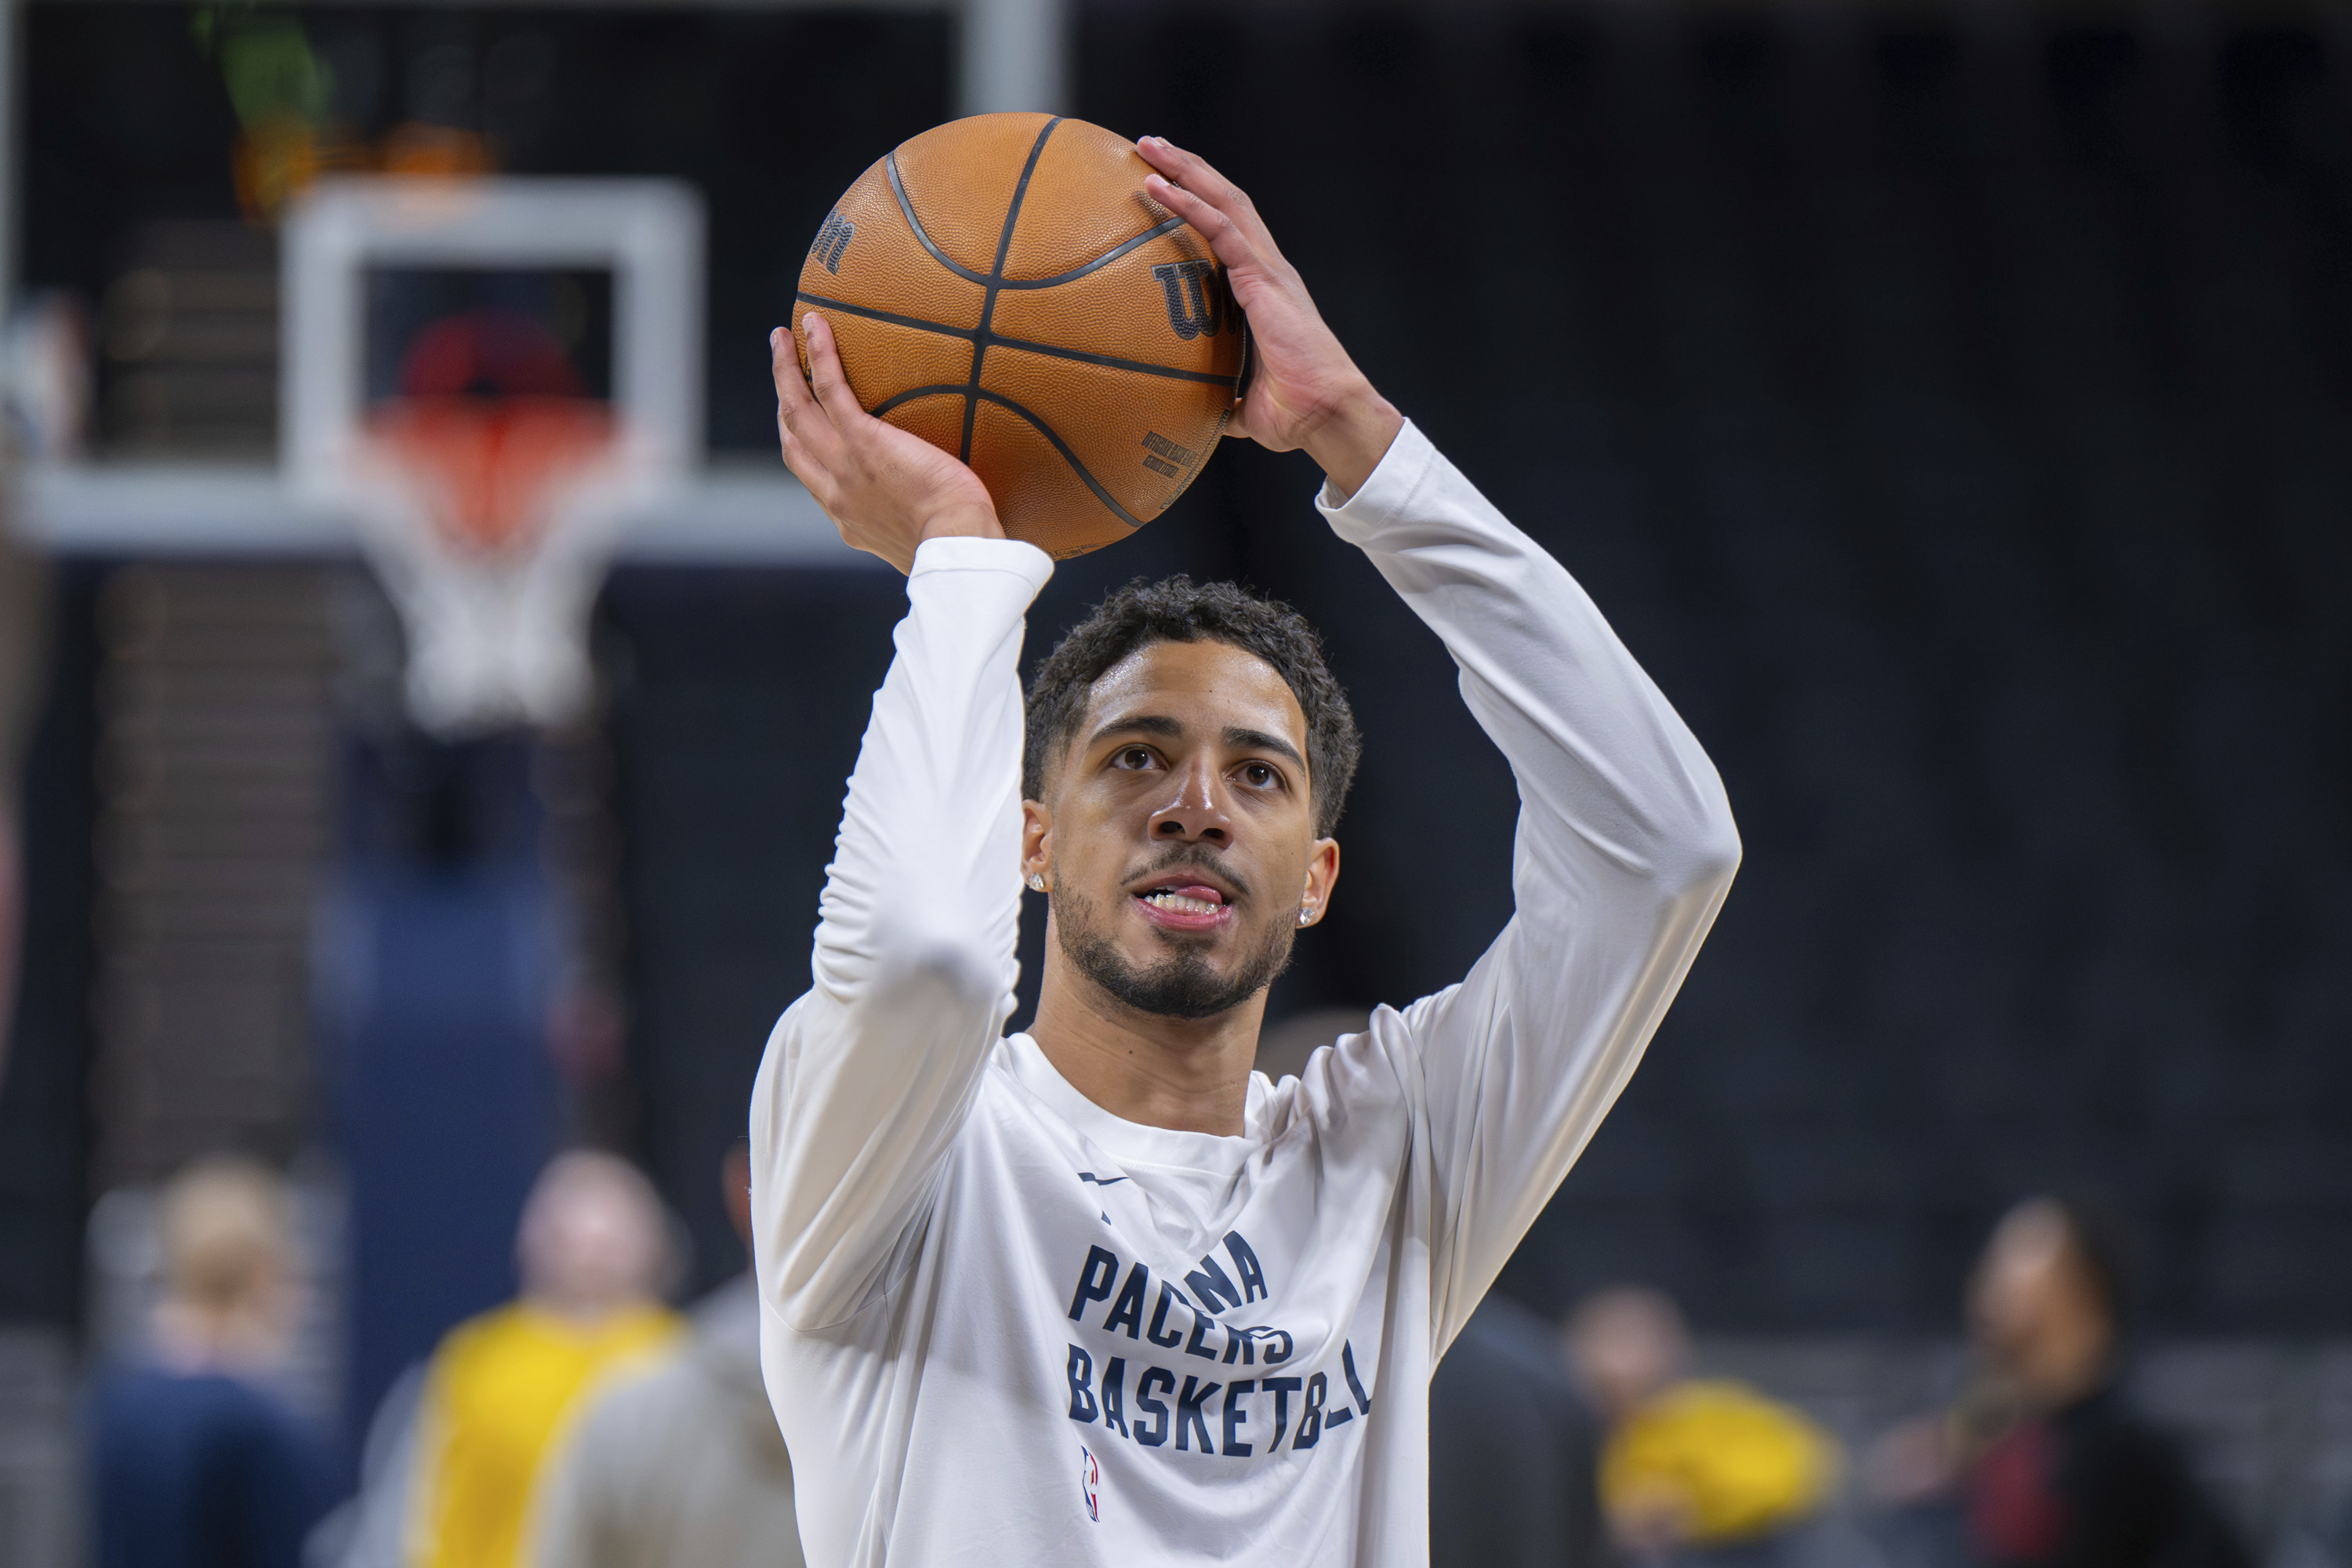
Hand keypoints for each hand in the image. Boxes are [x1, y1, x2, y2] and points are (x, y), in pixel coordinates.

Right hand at [772, 314, 1002, 572]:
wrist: (957, 544)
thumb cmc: (958, 543)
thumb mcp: (925, 539)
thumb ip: (920, 518)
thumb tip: (945, 501)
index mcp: (849, 519)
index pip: (814, 476)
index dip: (801, 444)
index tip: (803, 419)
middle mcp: (836, 493)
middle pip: (794, 438)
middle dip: (783, 400)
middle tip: (783, 366)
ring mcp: (844, 465)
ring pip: (798, 409)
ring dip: (785, 370)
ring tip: (783, 336)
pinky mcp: (863, 442)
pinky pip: (831, 389)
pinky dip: (818, 355)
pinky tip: (815, 327)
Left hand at [1136, 136, 1402, 500]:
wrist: (1327, 414)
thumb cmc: (1296, 412)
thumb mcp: (1246, 405)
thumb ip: (1222, 399)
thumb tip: (1199, 413)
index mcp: (1264, 289)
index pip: (1227, 230)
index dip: (1198, 202)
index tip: (1162, 182)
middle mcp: (1267, 269)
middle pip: (1225, 201)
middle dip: (1188, 169)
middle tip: (1147, 146)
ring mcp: (1268, 269)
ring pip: (1224, 201)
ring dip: (1185, 170)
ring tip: (1148, 147)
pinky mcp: (1264, 278)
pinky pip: (1222, 229)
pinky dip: (1190, 205)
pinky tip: (1160, 187)